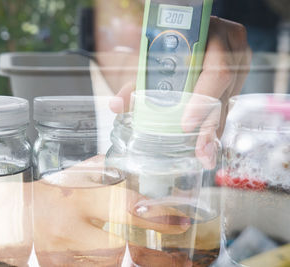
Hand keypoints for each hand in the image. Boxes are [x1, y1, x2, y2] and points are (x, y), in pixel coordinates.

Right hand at [33, 155, 206, 266]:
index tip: (180, 222)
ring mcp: (62, 255)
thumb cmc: (50, 191)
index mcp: (76, 197)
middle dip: (153, 256)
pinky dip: (113, 266)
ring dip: (137, 265)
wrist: (17, 215)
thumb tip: (139, 168)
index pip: (122, 206)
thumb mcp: (75, 175)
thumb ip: (105, 170)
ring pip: (109, 265)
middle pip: (120, 248)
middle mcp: (68, 229)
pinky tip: (128, 263)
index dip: (155, 216)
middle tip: (179, 258)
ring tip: (162, 262)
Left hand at [110, 17, 251, 168]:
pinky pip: (228, 100)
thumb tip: (116, 105)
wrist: (185, 32)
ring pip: (228, 98)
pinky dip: (215, 119)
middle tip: (201, 151)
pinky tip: (208, 138)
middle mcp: (229, 45)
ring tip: (204, 151)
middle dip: (210, 124)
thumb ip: (134, 83)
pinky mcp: (239, 74)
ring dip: (214, 126)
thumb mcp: (151, 59)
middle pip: (223, 90)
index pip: (214, 70)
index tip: (186, 124)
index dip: (202, 99)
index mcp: (208, 32)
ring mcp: (238, 59)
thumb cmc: (168, 43)